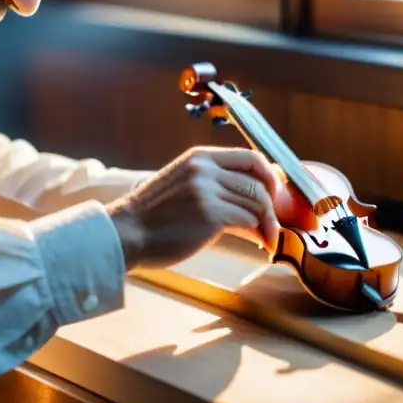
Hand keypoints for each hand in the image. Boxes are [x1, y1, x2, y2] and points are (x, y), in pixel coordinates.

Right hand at [106, 146, 280, 270]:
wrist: (127, 233)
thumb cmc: (154, 217)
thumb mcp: (183, 186)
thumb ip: (214, 184)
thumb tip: (255, 198)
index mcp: (199, 157)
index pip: (250, 157)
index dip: (270, 176)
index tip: (275, 195)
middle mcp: (204, 168)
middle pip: (258, 183)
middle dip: (273, 207)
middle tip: (274, 225)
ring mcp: (206, 190)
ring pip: (257, 203)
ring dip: (268, 224)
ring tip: (267, 239)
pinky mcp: (209, 214)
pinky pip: (248, 220)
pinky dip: (259, 234)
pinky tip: (259, 245)